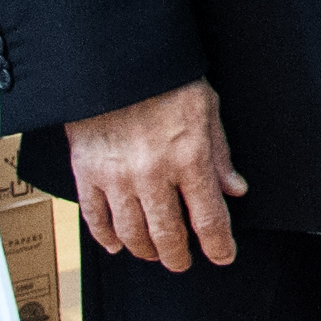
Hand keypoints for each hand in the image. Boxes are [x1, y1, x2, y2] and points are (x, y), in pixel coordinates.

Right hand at [67, 79, 247, 270]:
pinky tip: (116, 244)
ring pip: (132, 233)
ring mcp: (116, 177)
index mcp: (188, 158)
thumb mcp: (206, 107)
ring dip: (146, 250)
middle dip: (179, 256)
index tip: (223, 255)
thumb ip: (219, 152)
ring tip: (154, 252)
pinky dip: (106, 237)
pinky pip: (95, 218)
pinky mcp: (87, 172)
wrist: (112, 58)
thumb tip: (234, 188)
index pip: (209, 219)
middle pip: (168, 235)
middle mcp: (152, 175)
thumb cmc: (164, 76)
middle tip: (183, 262)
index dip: (219, 246)